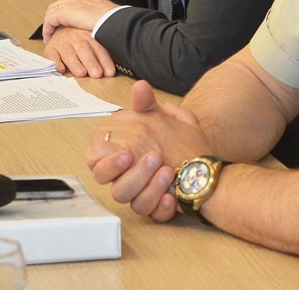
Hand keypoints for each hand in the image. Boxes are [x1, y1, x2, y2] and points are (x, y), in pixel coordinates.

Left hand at [41, 0, 117, 39]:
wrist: (112, 20)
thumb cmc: (114, 21)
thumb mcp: (106, 17)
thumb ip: (99, 18)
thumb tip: (100, 26)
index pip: (69, 0)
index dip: (64, 10)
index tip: (63, 21)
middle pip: (58, 4)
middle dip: (53, 16)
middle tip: (52, 28)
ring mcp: (69, 3)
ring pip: (52, 11)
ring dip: (49, 24)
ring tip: (49, 35)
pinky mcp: (63, 13)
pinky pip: (49, 20)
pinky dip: (47, 30)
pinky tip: (49, 38)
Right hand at [44, 28, 115, 78]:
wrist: (59, 29)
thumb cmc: (79, 41)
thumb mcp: (92, 42)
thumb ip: (102, 53)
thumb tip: (113, 70)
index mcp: (89, 36)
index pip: (99, 48)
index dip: (104, 60)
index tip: (109, 72)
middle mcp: (76, 38)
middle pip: (84, 50)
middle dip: (91, 62)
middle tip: (97, 74)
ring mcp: (62, 43)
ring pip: (69, 53)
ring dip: (75, 64)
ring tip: (81, 73)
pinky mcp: (51, 49)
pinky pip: (52, 56)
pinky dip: (56, 63)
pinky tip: (61, 70)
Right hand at [87, 81, 211, 221]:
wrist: (202, 162)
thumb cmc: (175, 141)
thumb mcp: (161, 119)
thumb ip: (147, 105)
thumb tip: (140, 86)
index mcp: (119, 152)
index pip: (96, 160)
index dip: (106, 160)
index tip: (127, 153)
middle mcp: (124, 174)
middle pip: (111, 184)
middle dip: (131, 173)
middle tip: (153, 158)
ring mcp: (137, 192)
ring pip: (129, 200)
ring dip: (148, 185)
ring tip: (168, 171)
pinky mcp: (153, 207)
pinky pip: (151, 212)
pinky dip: (160, 205)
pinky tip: (171, 196)